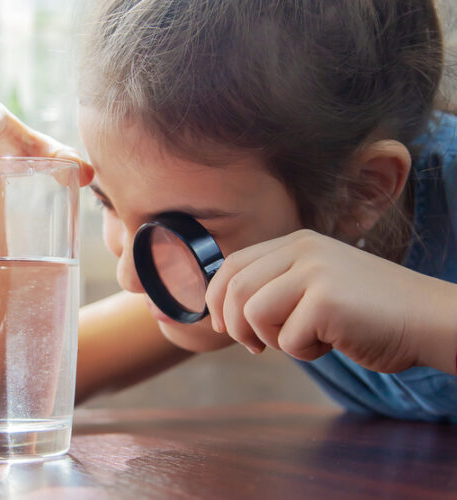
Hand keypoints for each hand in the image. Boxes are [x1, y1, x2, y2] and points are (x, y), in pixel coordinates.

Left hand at [205, 229, 454, 373]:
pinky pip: (287, 339)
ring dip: (274, 339)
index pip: (233, 264)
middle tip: (255, 347)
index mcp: (297, 242)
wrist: (429, 319)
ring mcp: (315, 272)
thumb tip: (224, 311)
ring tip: (309, 339)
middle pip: (235, 288)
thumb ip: (277, 287)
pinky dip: (305, 352)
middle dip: (235, 325)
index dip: (216, 297)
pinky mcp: (326, 301)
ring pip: (254, 313)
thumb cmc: (370, 313)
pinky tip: (334, 342)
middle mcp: (303, 250)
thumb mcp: (317, 284)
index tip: (221, 325)